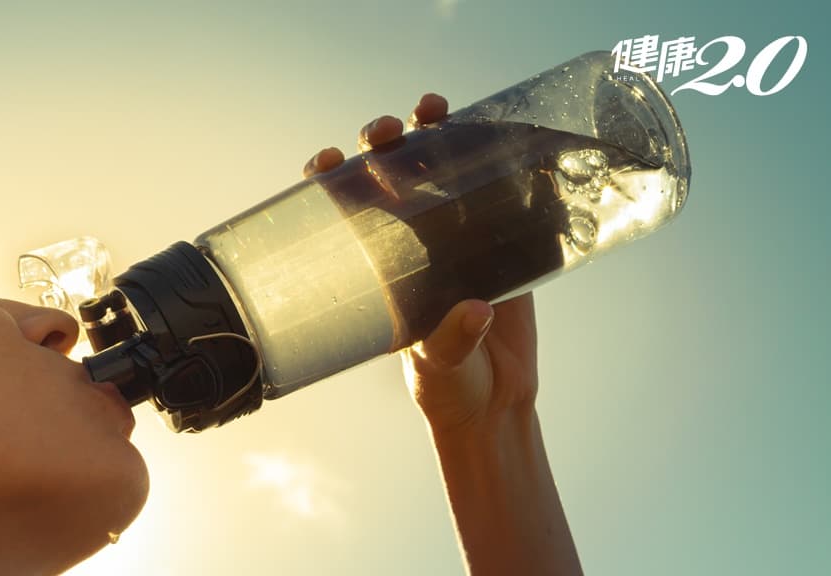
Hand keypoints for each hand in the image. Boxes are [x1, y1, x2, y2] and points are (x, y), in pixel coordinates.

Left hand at [303, 93, 539, 435]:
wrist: (496, 405)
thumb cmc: (449, 389)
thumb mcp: (439, 367)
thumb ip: (451, 340)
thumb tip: (475, 311)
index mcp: (380, 268)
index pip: (345, 212)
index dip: (331, 180)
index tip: (327, 163)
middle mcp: (412, 245)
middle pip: (390, 178)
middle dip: (383, 145)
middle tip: (387, 133)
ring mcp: (457, 238)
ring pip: (440, 173)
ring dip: (434, 136)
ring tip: (432, 111)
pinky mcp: (502, 244)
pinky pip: (498, 193)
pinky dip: (496, 160)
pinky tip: (497, 131)